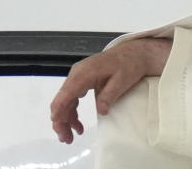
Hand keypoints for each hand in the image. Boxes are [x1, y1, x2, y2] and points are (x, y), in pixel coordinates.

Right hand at [49, 37, 171, 142]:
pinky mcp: (83, 79)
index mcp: (83, 74)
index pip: (65, 95)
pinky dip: (73, 111)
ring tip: (72, 135)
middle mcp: (77, 74)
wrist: (133, 53)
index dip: (59, 112)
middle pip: (62, 100)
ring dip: (67, 118)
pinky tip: (77, 123)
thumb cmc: (128, 65)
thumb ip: (108, 96)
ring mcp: (79, 76)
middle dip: (61, 121)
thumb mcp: (121, 81)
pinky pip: (73, 96)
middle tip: (67, 139)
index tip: (58, 126)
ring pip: (66, 100)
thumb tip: (100, 111)